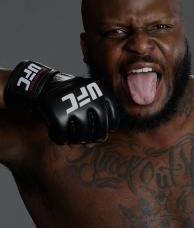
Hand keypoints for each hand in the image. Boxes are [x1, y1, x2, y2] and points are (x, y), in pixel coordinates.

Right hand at [4, 61, 118, 143]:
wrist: (45, 83)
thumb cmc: (72, 98)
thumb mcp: (89, 99)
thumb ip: (96, 121)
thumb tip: (92, 144)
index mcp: (103, 91)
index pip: (113, 121)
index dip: (104, 129)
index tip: (95, 128)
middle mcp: (92, 97)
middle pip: (100, 132)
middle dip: (92, 139)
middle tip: (84, 138)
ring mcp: (75, 105)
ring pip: (82, 137)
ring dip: (76, 140)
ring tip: (71, 134)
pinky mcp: (58, 114)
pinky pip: (63, 138)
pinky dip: (60, 139)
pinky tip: (58, 133)